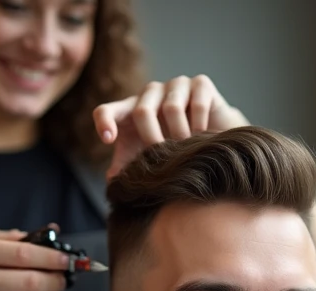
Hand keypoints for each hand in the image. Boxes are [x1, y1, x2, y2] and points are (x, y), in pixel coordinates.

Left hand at [93, 75, 249, 178]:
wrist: (211, 141)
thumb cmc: (173, 150)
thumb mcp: (148, 160)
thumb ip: (128, 167)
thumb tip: (113, 181)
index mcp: (131, 110)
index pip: (107, 110)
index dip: (104, 122)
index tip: (108, 140)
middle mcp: (150, 93)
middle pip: (142, 111)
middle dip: (153, 139)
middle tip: (165, 158)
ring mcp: (175, 85)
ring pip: (172, 108)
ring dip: (181, 134)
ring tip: (187, 148)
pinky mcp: (200, 83)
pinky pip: (197, 105)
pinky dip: (200, 126)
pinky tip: (203, 136)